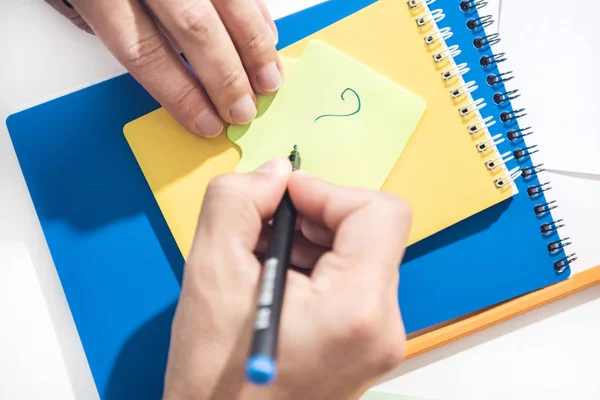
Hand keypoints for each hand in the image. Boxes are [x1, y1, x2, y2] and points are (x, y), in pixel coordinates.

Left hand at [45, 0, 282, 136]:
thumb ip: (111, 25)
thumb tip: (168, 66)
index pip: (144, 52)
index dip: (180, 94)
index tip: (206, 123)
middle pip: (194, 30)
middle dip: (226, 78)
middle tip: (243, 111)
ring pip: (228, 3)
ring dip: (254, 47)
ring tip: (270, 82)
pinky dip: (257, 12)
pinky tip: (268, 37)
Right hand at [163, 157, 411, 399]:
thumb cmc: (215, 380)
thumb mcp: (210, 274)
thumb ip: (236, 202)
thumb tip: (275, 173)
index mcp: (356, 307)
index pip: (379, 212)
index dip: (328, 191)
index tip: (284, 198)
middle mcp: (382, 326)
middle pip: (370, 231)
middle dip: (314, 216)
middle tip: (263, 226)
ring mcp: (378, 340)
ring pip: (360, 254)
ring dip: (311, 241)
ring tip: (261, 258)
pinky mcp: (364, 346)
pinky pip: (352, 283)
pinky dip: (315, 268)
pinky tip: (274, 281)